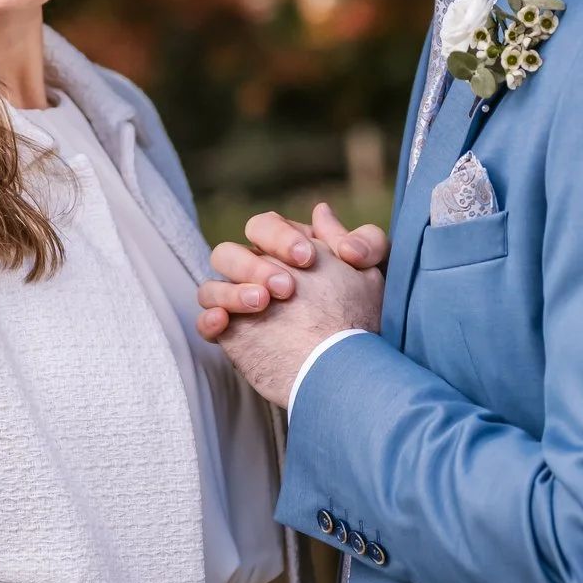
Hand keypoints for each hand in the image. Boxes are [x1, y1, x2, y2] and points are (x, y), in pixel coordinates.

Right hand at [195, 202, 388, 407]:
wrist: (358, 370)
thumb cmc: (368, 316)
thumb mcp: (376, 275)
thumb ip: (360, 240)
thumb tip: (321, 212)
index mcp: (284, 250)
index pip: (264, 226)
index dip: (279, 237)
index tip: (306, 259)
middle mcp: (256, 273)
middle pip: (229, 253)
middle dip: (254, 266)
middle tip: (286, 288)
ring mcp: (241, 304)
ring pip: (212, 286)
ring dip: (232, 292)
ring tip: (262, 304)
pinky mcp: (233, 335)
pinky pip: (207, 321)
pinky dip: (208, 319)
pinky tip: (223, 322)